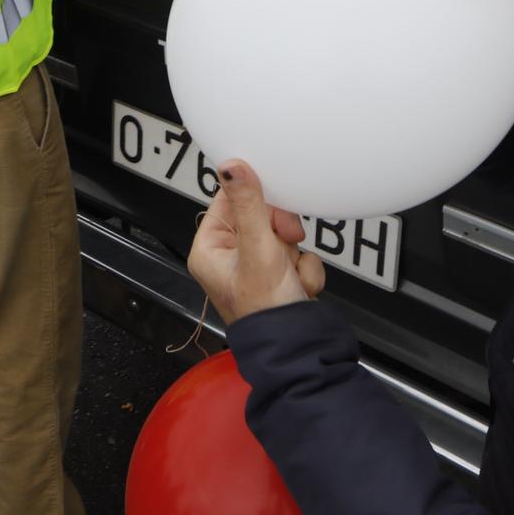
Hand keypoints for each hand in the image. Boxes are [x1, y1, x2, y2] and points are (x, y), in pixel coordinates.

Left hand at [187, 159, 325, 323]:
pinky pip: (297, 254)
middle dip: (281, 231)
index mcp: (210, 249)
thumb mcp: (258, 249)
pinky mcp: (280, 276)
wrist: (300, 349)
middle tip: (286, 241)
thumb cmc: (266, 312)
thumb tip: (231, 165)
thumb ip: (249, 204)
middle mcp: (230, 258)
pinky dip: (304, 268)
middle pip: (260, 215)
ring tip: (289, 275)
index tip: (272, 196)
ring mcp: (256, 267)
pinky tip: (298, 286)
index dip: (254, 197)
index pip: (228, 201)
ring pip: (283, 234)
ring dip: (294, 253)